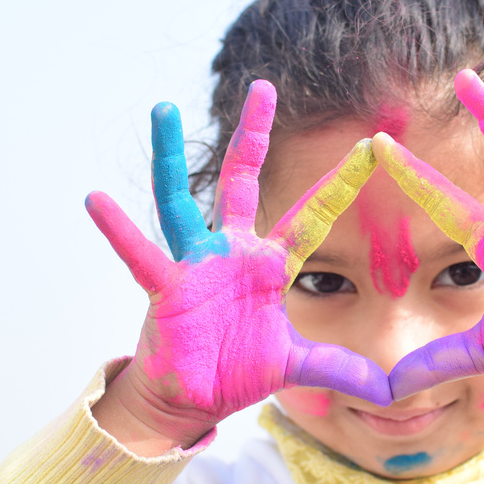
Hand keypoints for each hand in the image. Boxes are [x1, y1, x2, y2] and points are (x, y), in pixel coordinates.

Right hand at [87, 81, 390, 450]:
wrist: (192, 398)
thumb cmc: (239, 370)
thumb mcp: (295, 367)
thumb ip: (338, 368)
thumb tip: (387, 390)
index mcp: (269, 263)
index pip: (313, 215)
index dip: (341, 182)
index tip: (371, 144)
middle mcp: (232, 250)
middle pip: (243, 180)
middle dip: (253, 135)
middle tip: (263, 86)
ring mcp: (196, 263)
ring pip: (180, 199)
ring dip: (171, 156)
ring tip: (163, 108)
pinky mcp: (166, 286)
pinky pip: (140, 254)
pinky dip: (118, 229)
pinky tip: (96, 199)